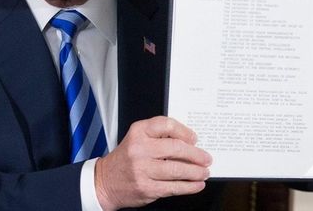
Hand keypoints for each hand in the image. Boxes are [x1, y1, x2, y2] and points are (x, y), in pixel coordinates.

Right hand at [94, 116, 210, 210]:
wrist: (105, 181)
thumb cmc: (126, 159)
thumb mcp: (137, 138)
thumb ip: (159, 136)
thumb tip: (190, 142)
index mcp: (138, 132)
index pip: (166, 125)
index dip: (184, 131)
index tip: (194, 138)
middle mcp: (139, 149)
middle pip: (176, 148)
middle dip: (196, 154)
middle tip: (206, 158)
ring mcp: (142, 170)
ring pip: (177, 170)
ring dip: (196, 172)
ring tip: (204, 172)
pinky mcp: (146, 188)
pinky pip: (173, 187)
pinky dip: (189, 186)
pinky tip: (197, 185)